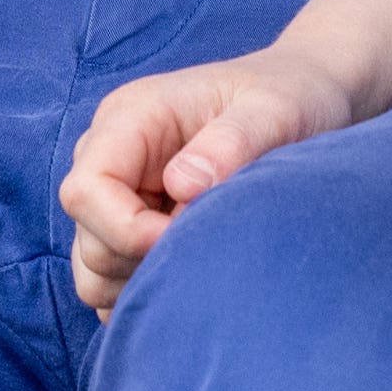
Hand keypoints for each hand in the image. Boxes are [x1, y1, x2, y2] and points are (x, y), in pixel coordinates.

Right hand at [55, 42, 372, 310]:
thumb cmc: (289, 97)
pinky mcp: (135, 227)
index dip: (127, 230)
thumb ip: (233, 142)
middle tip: (209, 250)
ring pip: (93, 268)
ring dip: (141, 282)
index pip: (87, 190)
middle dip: (140, 260)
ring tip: (205, 262)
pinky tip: (195, 274)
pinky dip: (145, 293)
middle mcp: (113, 156)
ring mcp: (121, 194)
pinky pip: (113, 282)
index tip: (185, 239)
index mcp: (131, 118)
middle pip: (88, 237)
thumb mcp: (274, 110)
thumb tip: (182, 186)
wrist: (305, 98)